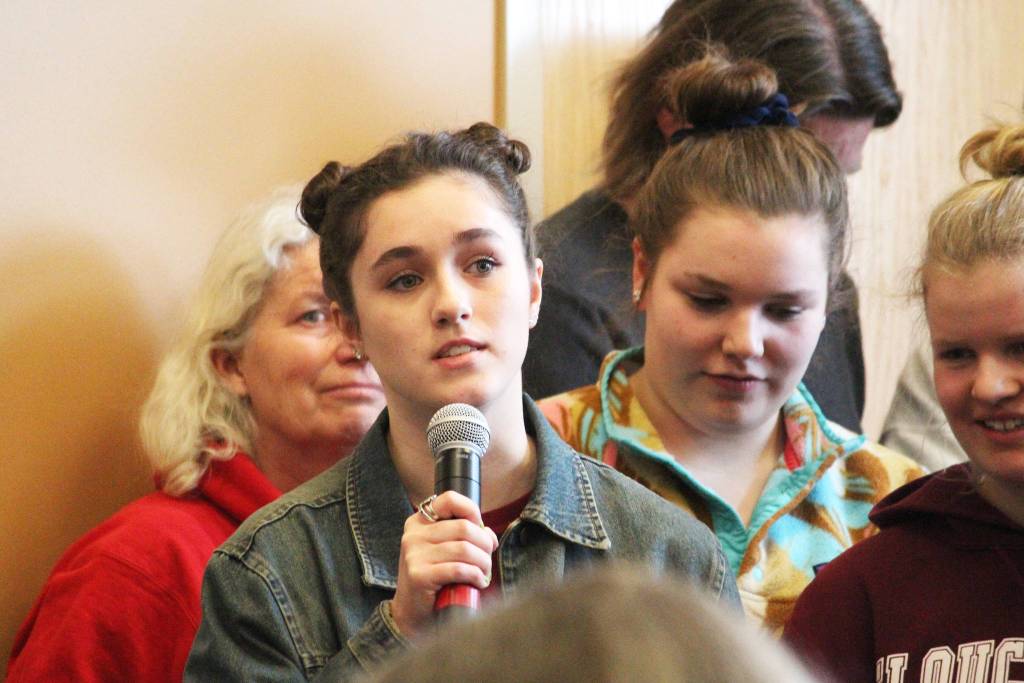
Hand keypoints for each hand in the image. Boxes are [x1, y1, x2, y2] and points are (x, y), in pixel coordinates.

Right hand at [389, 491, 498, 635]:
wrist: (412, 612)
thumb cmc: (434, 579)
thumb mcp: (445, 551)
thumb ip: (465, 536)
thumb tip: (489, 535)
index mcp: (419, 522)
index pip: (449, 499)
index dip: (472, 510)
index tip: (481, 530)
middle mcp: (414, 534)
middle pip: (464, 527)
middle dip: (484, 544)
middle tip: (487, 559)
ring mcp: (414, 554)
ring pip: (465, 549)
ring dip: (483, 563)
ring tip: (483, 573)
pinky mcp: (419, 575)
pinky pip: (459, 569)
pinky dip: (475, 576)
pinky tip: (477, 582)